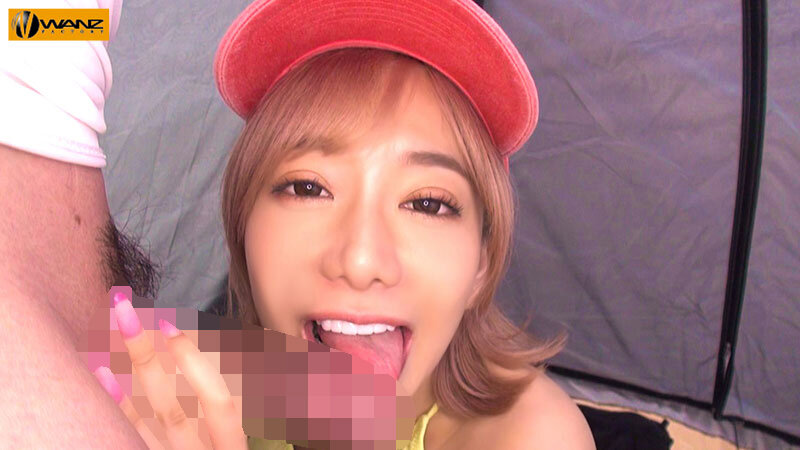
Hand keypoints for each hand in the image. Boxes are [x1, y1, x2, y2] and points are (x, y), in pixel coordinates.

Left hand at [93, 291, 246, 449]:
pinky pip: (134, 434)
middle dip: (146, 355)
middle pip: (171, 405)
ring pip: (148, 417)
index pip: (219, 404)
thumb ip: (259, 399)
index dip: (195, 365)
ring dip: (127, 371)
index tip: (171, 327)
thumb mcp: (261, 435)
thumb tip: (246, 356)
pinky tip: (103, 374)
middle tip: (124, 310)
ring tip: (111, 329)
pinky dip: (118, 402)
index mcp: (235, 448)